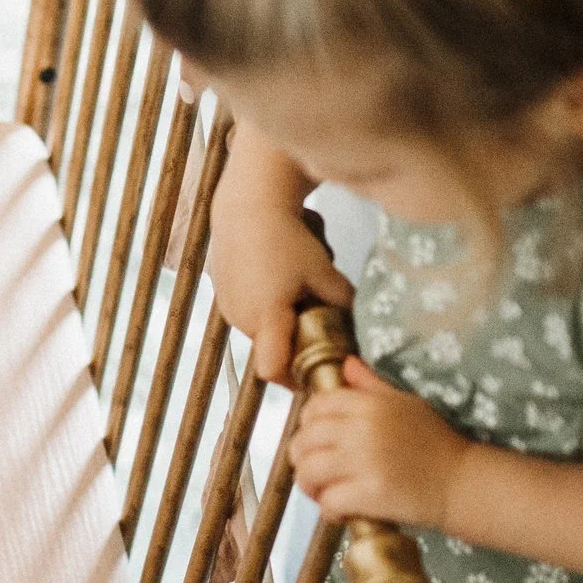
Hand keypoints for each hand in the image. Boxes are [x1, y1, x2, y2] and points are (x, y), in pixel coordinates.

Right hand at [206, 124, 354, 381]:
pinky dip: (268, 305)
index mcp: (267, 317)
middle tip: (320, 318)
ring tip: (298, 286)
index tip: (319, 370)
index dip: (297, 379)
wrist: (247, 203)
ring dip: (283, 321)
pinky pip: (251, 311)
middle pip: (273, 349)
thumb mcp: (323, 270)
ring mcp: (229, 307)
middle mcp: (242, 319)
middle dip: (297, 342)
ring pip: (263, 329)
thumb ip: (341, 302)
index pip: (275, 371)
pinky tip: (279, 275)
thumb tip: (360, 325)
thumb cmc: (288, 236)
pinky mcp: (223, 293)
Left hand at [290, 357, 470, 526]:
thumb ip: (372, 385)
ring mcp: (364, 461)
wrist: (463, 482)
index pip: (314, 407)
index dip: (308, 427)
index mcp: (370, 405)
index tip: (318, 442)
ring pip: (308, 472)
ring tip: (327, 492)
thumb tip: (347, 365)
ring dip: (311, 487)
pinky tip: (343, 511)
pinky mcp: (369, 493)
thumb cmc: (436, 444)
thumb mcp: (407, 404)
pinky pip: (328, 502)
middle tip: (318, 472)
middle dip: (303, 459)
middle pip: (303, 441)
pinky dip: (330, 511)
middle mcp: (362, 429)